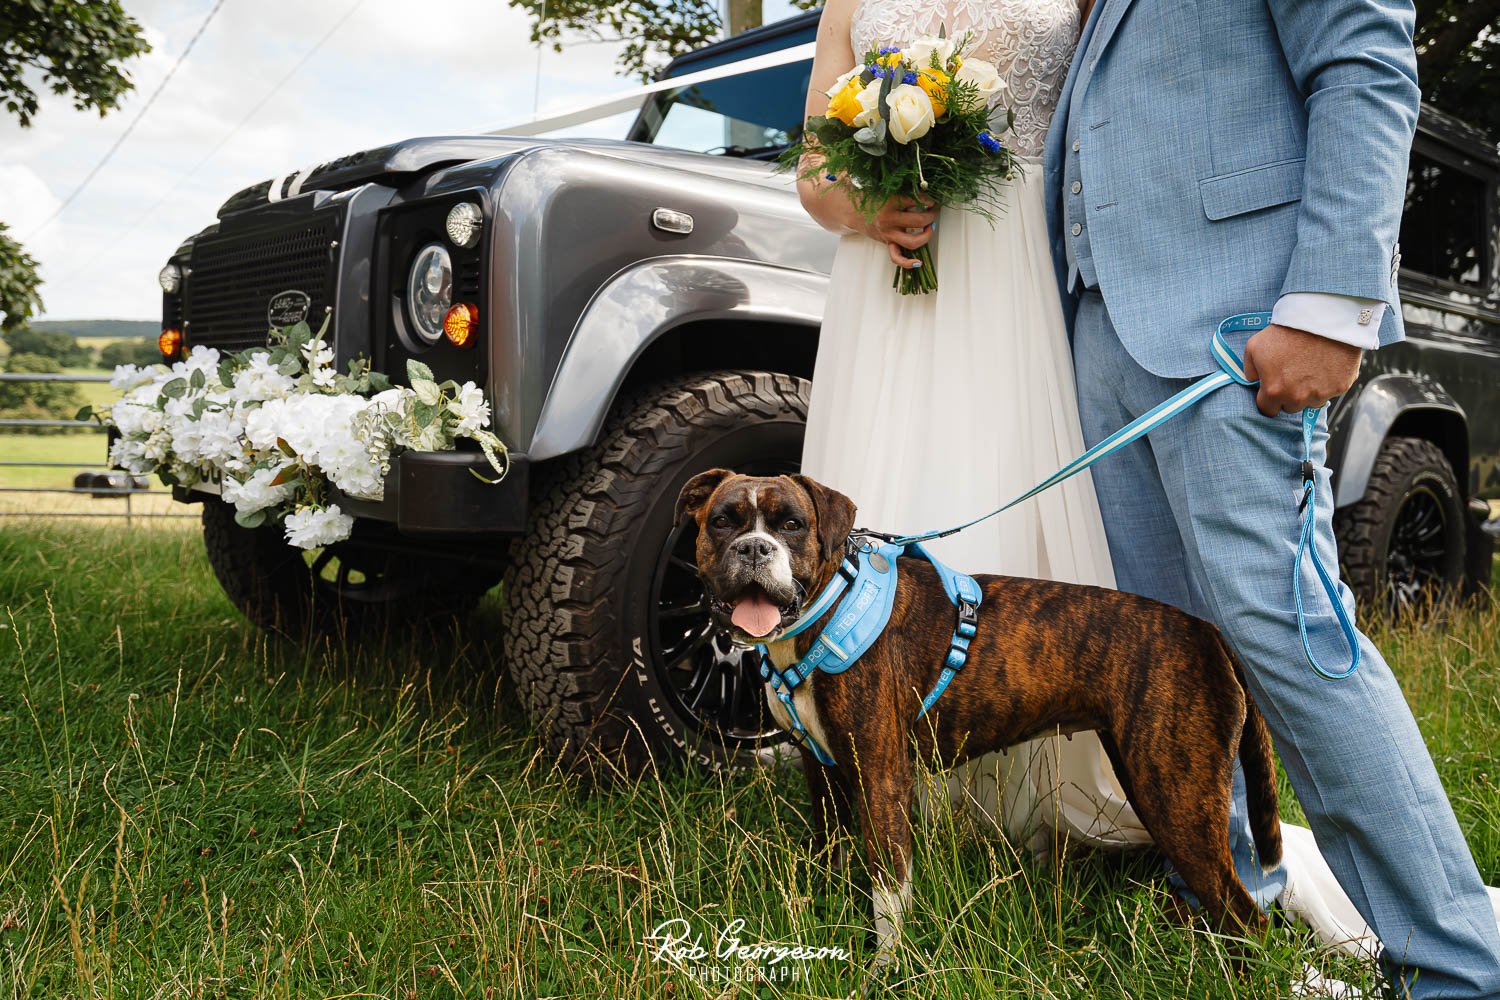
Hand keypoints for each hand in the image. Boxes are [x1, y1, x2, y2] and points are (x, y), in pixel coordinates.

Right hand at [861, 193, 937, 268]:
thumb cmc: (871, 197)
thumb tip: (924, 189)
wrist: (852, 210)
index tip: (932, 199)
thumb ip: (902, 187)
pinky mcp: (887, 243)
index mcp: (890, 203)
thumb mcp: (886, 188)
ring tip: (930, 228)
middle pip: (919, 221)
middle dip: (931, 215)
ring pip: (913, 242)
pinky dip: (908, 263)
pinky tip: (918, 262)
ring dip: (927, 236)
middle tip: (933, 211)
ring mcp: (888, 234)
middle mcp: (889, 220)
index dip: (928, 199)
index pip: (916, 201)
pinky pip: (897, 257)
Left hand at [1241, 324, 1362, 416]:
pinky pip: (1331, 391)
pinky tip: (1324, 365)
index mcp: (1274, 391)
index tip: (1273, 388)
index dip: (1268, 399)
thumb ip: (1250, 370)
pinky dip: (1328, 382)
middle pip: (1290, 407)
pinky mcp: (1340, 386)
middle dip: (1289, 395)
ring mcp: (1321, 394)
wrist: (1321, 318)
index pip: (1267, 410)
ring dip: (1309, 391)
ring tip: (1309, 368)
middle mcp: (1297, 397)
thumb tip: (1254, 381)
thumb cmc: (1285, 331)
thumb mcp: (1254, 347)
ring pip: (1311, 402)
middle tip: (1292, 374)